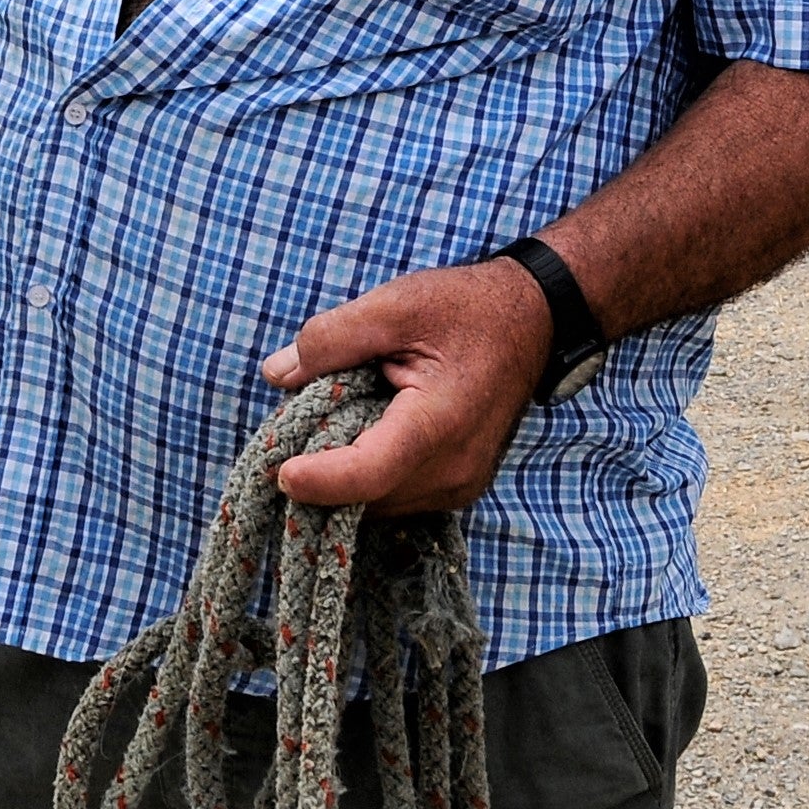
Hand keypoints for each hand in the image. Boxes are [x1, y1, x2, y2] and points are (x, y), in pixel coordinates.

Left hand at [256, 256, 553, 513]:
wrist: (530, 321)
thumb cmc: (466, 308)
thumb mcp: (394, 305)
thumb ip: (331, 338)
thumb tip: (277, 374)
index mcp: (440, 424)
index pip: (368, 474)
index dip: (319, 480)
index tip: (280, 471)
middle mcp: (454, 470)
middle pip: (367, 495)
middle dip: (323, 471)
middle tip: (291, 427)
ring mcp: (460, 486)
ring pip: (380, 504)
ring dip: (345, 476)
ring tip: (331, 421)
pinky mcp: (458, 487)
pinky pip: (398, 496)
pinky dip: (369, 476)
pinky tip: (359, 433)